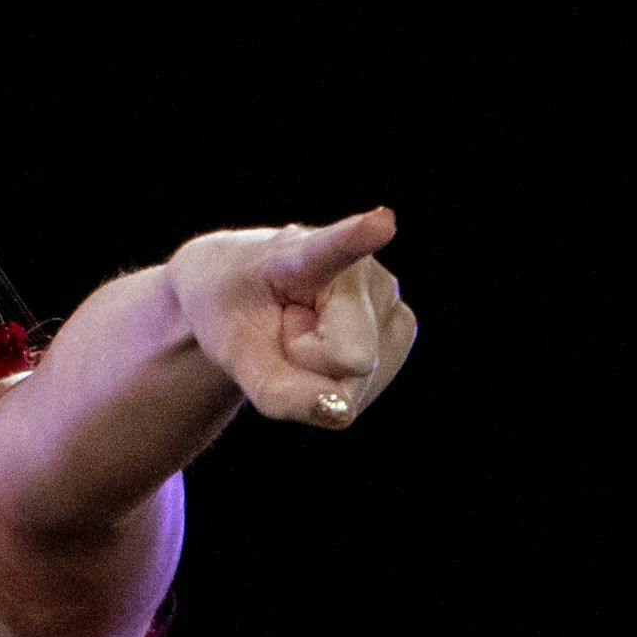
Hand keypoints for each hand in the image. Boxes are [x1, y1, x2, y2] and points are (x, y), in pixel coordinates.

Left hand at [166, 208, 419, 428]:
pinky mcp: (402, 320)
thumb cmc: (234, 315)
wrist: (245, 292)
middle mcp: (358, 265)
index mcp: (300, 253)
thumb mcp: (234, 356)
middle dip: (310, 365)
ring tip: (304, 331)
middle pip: (347, 359)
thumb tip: (343, 414)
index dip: (358, 238)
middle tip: (285, 331)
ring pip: (363, 375)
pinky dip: (345, 379)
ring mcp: (389, 292)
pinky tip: (328, 347)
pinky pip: (375, 380)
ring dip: (326, 371)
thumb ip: (278, 390)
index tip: (382, 223)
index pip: (333, 248)